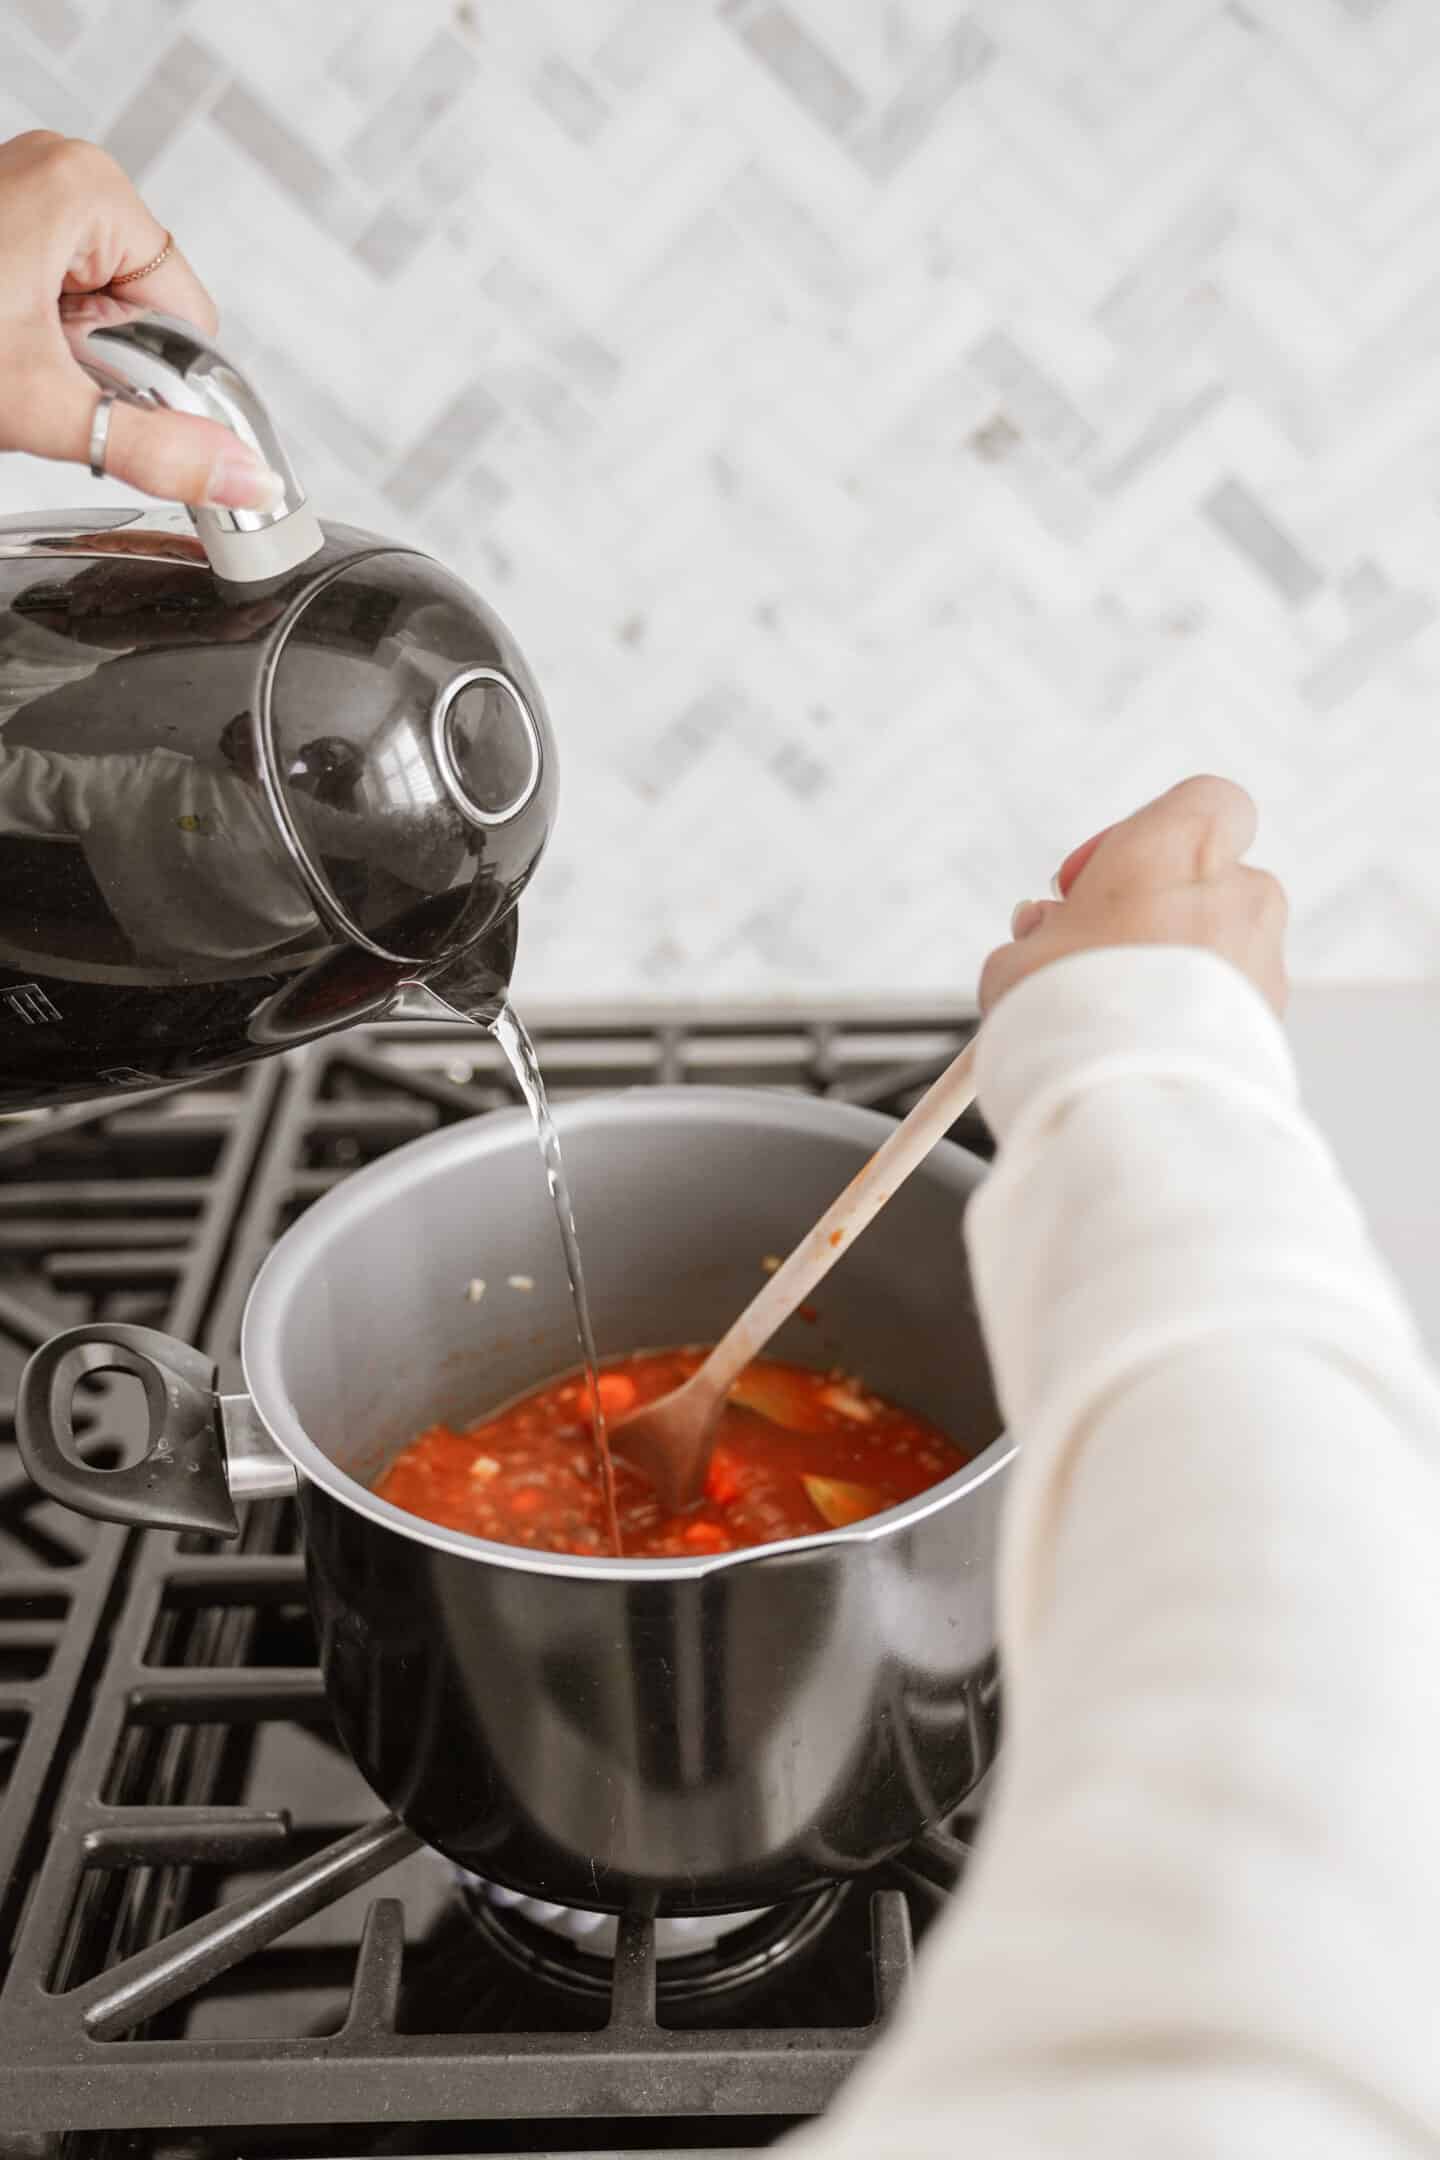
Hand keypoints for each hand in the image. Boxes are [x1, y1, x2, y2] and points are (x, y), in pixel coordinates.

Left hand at [0, 131, 279, 508]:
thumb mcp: (42, 405)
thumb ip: (159, 450)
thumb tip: (246, 481)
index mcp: (89, 190)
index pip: (188, 315)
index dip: (159, 379)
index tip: (100, 399)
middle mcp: (61, 176)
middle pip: (145, 314)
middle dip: (102, 367)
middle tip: (34, 377)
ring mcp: (25, 195)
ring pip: (97, 313)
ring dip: (65, 361)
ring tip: (6, 360)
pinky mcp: (1, 224)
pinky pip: (54, 297)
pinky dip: (34, 341)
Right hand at [979, 775, 1289, 1018]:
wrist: (1127, 1102)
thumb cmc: (1070, 1015)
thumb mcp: (1020, 956)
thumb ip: (1043, 932)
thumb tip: (1048, 936)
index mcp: (1179, 847)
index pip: (1205, 800)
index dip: (1145, 833)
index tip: (1091, 879)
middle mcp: (1237, 891)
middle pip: (1207, 879)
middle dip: (1153, 912)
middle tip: (1094, 953)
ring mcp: (1264, 957)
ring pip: (1222, 944)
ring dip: (1177, 967)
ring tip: (1113, 1014)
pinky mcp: (1273, 1018)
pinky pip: (1230, 1000)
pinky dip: (1196, 1013)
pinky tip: (1144, 1047)